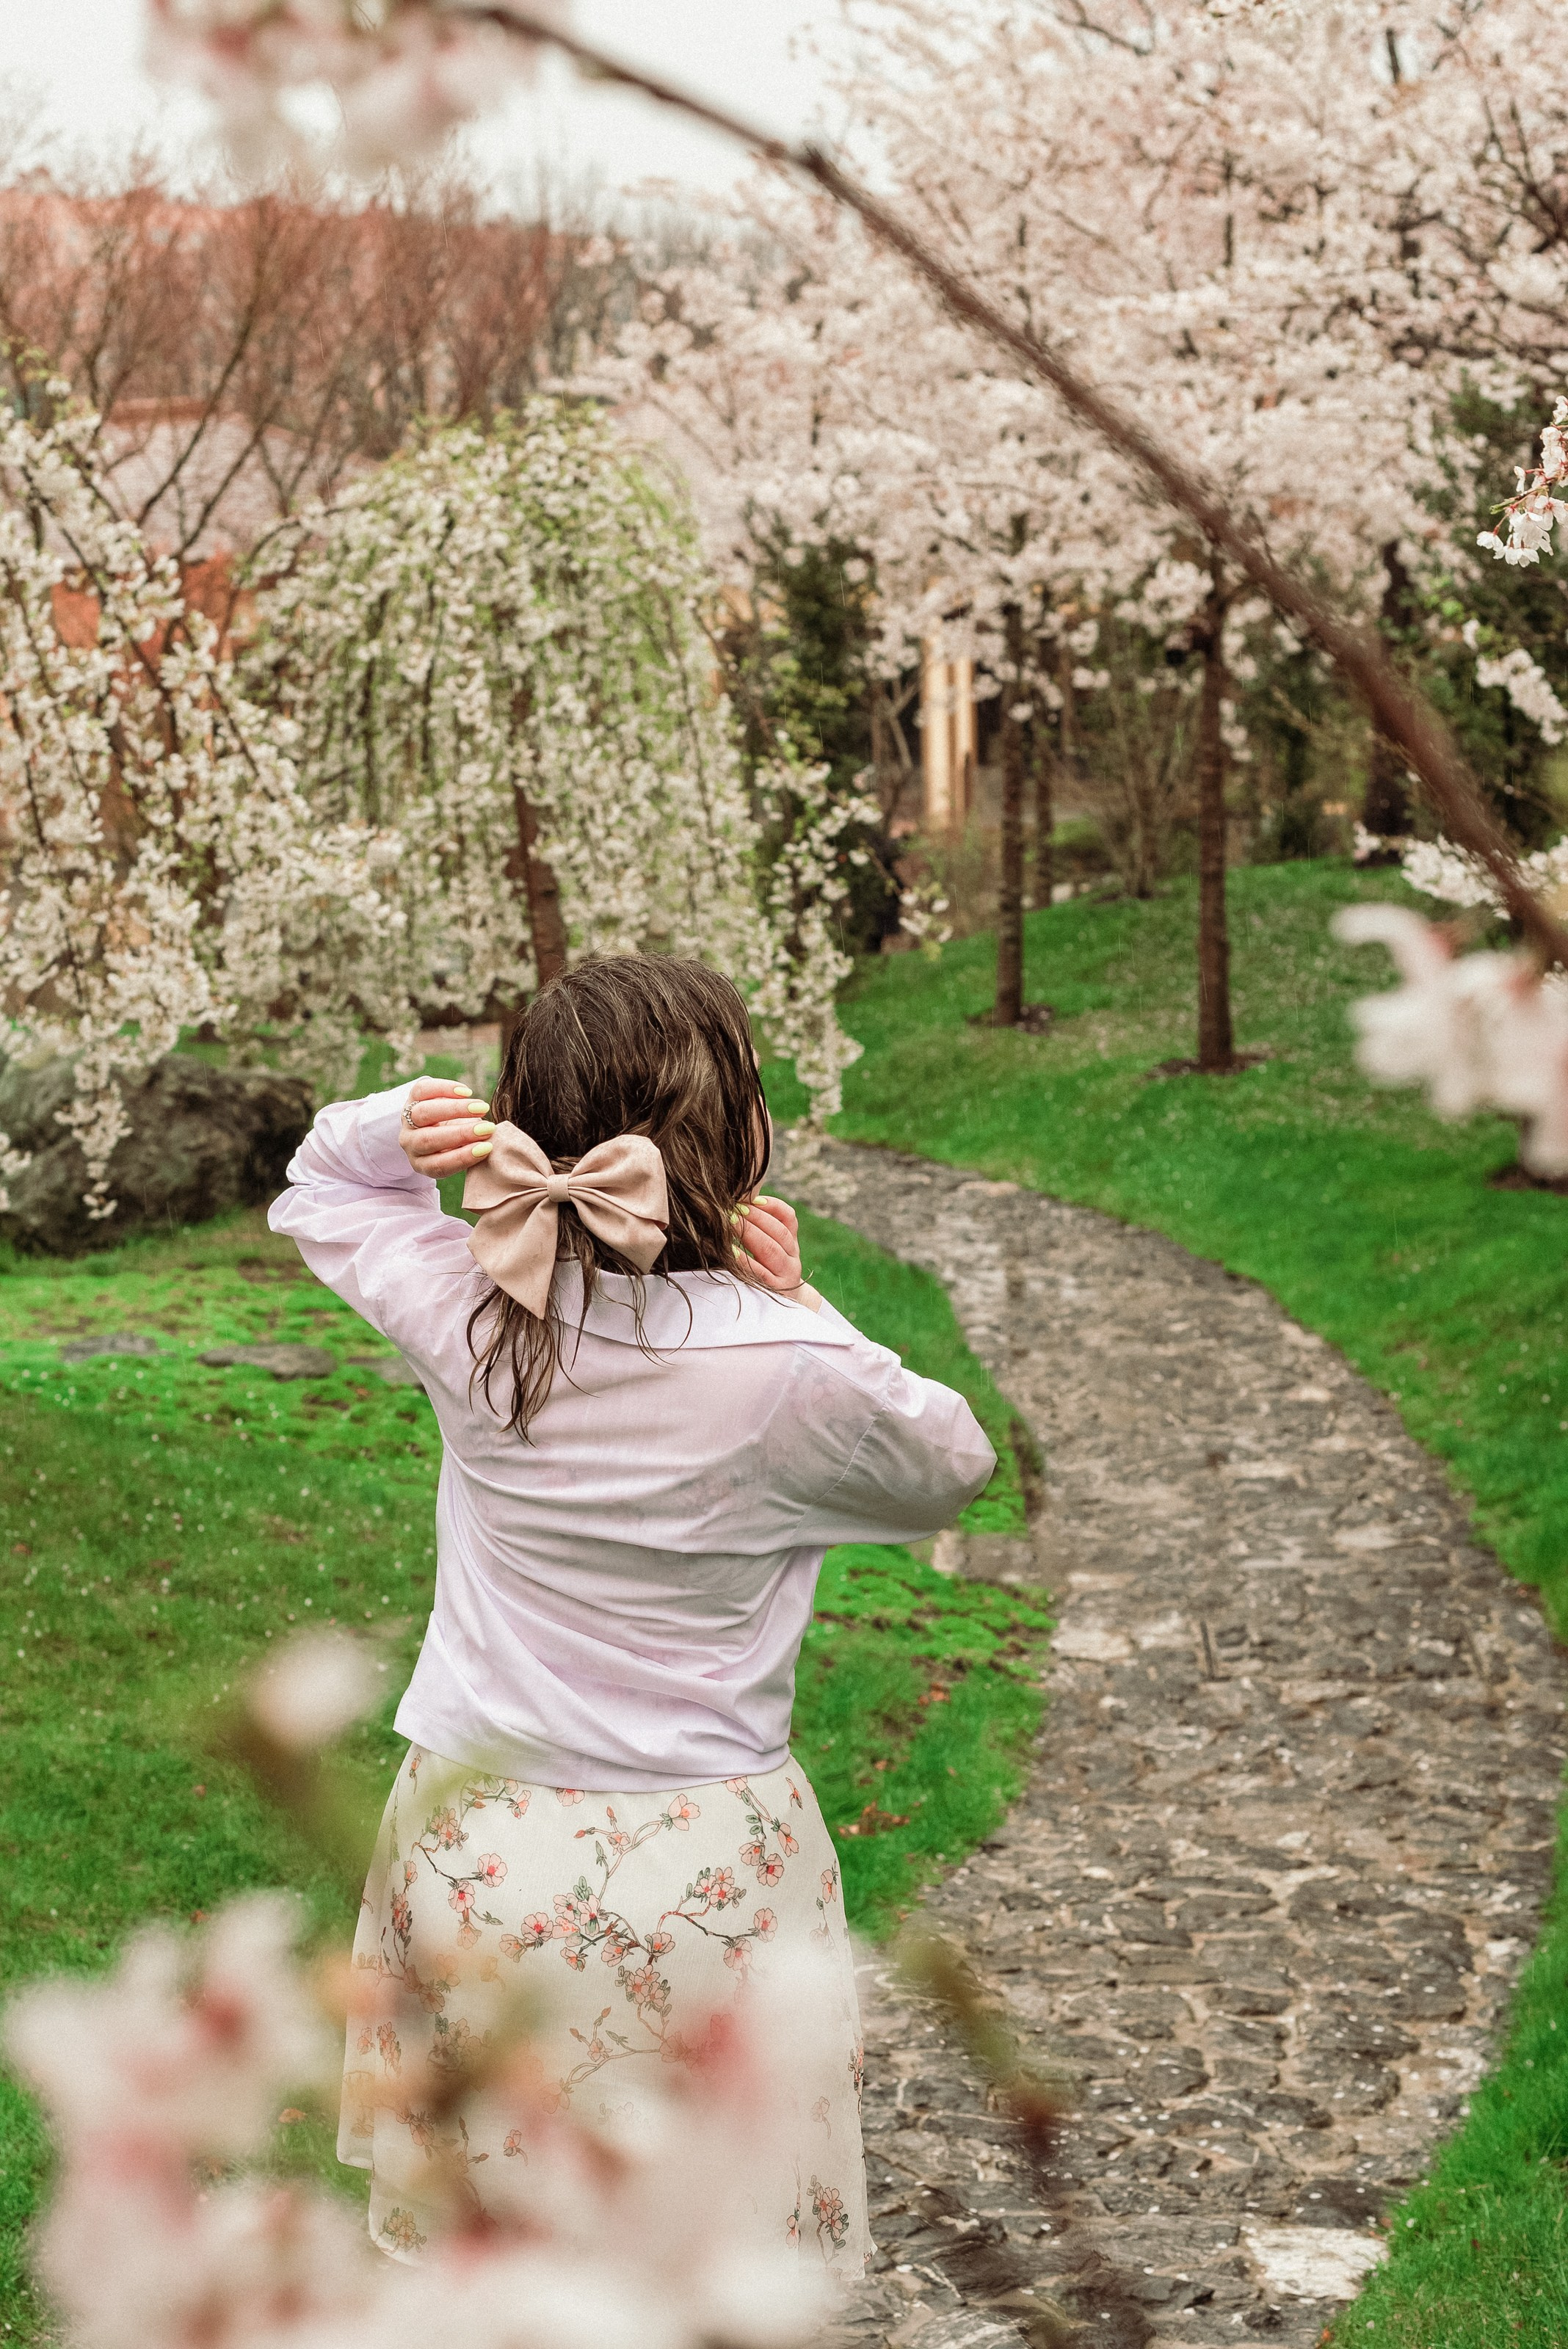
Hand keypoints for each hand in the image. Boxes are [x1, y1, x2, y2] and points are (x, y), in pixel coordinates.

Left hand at [398, 1076, 494, 1177]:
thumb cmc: (459, 1143)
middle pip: (429, 1139)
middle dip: (461, 1133)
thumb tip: (492, 1141)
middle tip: (488, 1128)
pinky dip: (445, 1089)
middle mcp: (411, 1144)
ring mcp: (407, 1121)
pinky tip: (466, 1092)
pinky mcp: (411, 1098)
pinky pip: (422, 1090)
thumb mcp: (465, 1152)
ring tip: (481, 1107)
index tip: (487, 1147)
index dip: (463, 1157)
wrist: (440, 1125)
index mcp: (423, 1164)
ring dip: (456, 1109)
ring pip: (424, 1113)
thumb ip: (474, 1150)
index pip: (438, 1165)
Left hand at [736, 1194, 821, 1311]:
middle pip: (779, 1232)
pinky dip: (745, 1261)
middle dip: (756, 1217)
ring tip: (731, 1223)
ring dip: (750, 1233)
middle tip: (734, 1208)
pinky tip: (731, 1252)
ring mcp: (786, 1275)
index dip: (772, 1205)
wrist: (785, 1308)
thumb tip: (737, 1203)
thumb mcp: (772, 1251)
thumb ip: (762, 1229)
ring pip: (771, 1250)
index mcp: (791, 1243)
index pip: (788, 1218)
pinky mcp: (774, 1291)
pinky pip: (760, 1273)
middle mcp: (793, 1258)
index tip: (753, 1198)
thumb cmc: (768, 1273)